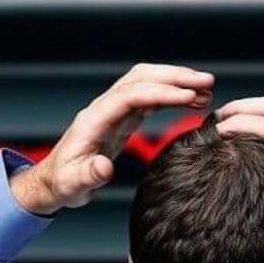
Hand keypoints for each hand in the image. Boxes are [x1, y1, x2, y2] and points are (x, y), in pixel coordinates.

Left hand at [10, 63, 213, 214]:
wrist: (56, 181)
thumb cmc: (65, 184)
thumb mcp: (73, 185)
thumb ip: (88, 176)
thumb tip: (104, 167)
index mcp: (94, 120)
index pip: (131, 95)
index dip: (161, 93)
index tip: (190, 97)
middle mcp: (104, 108)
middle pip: (141, 79)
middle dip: (175, 77)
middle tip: (207, 82)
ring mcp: (114, 110)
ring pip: (147, 83)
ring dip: (176, 81)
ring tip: (207, 90)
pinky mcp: (124, 117)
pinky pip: (150, 97)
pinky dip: (172, 95)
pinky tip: (193, 101)